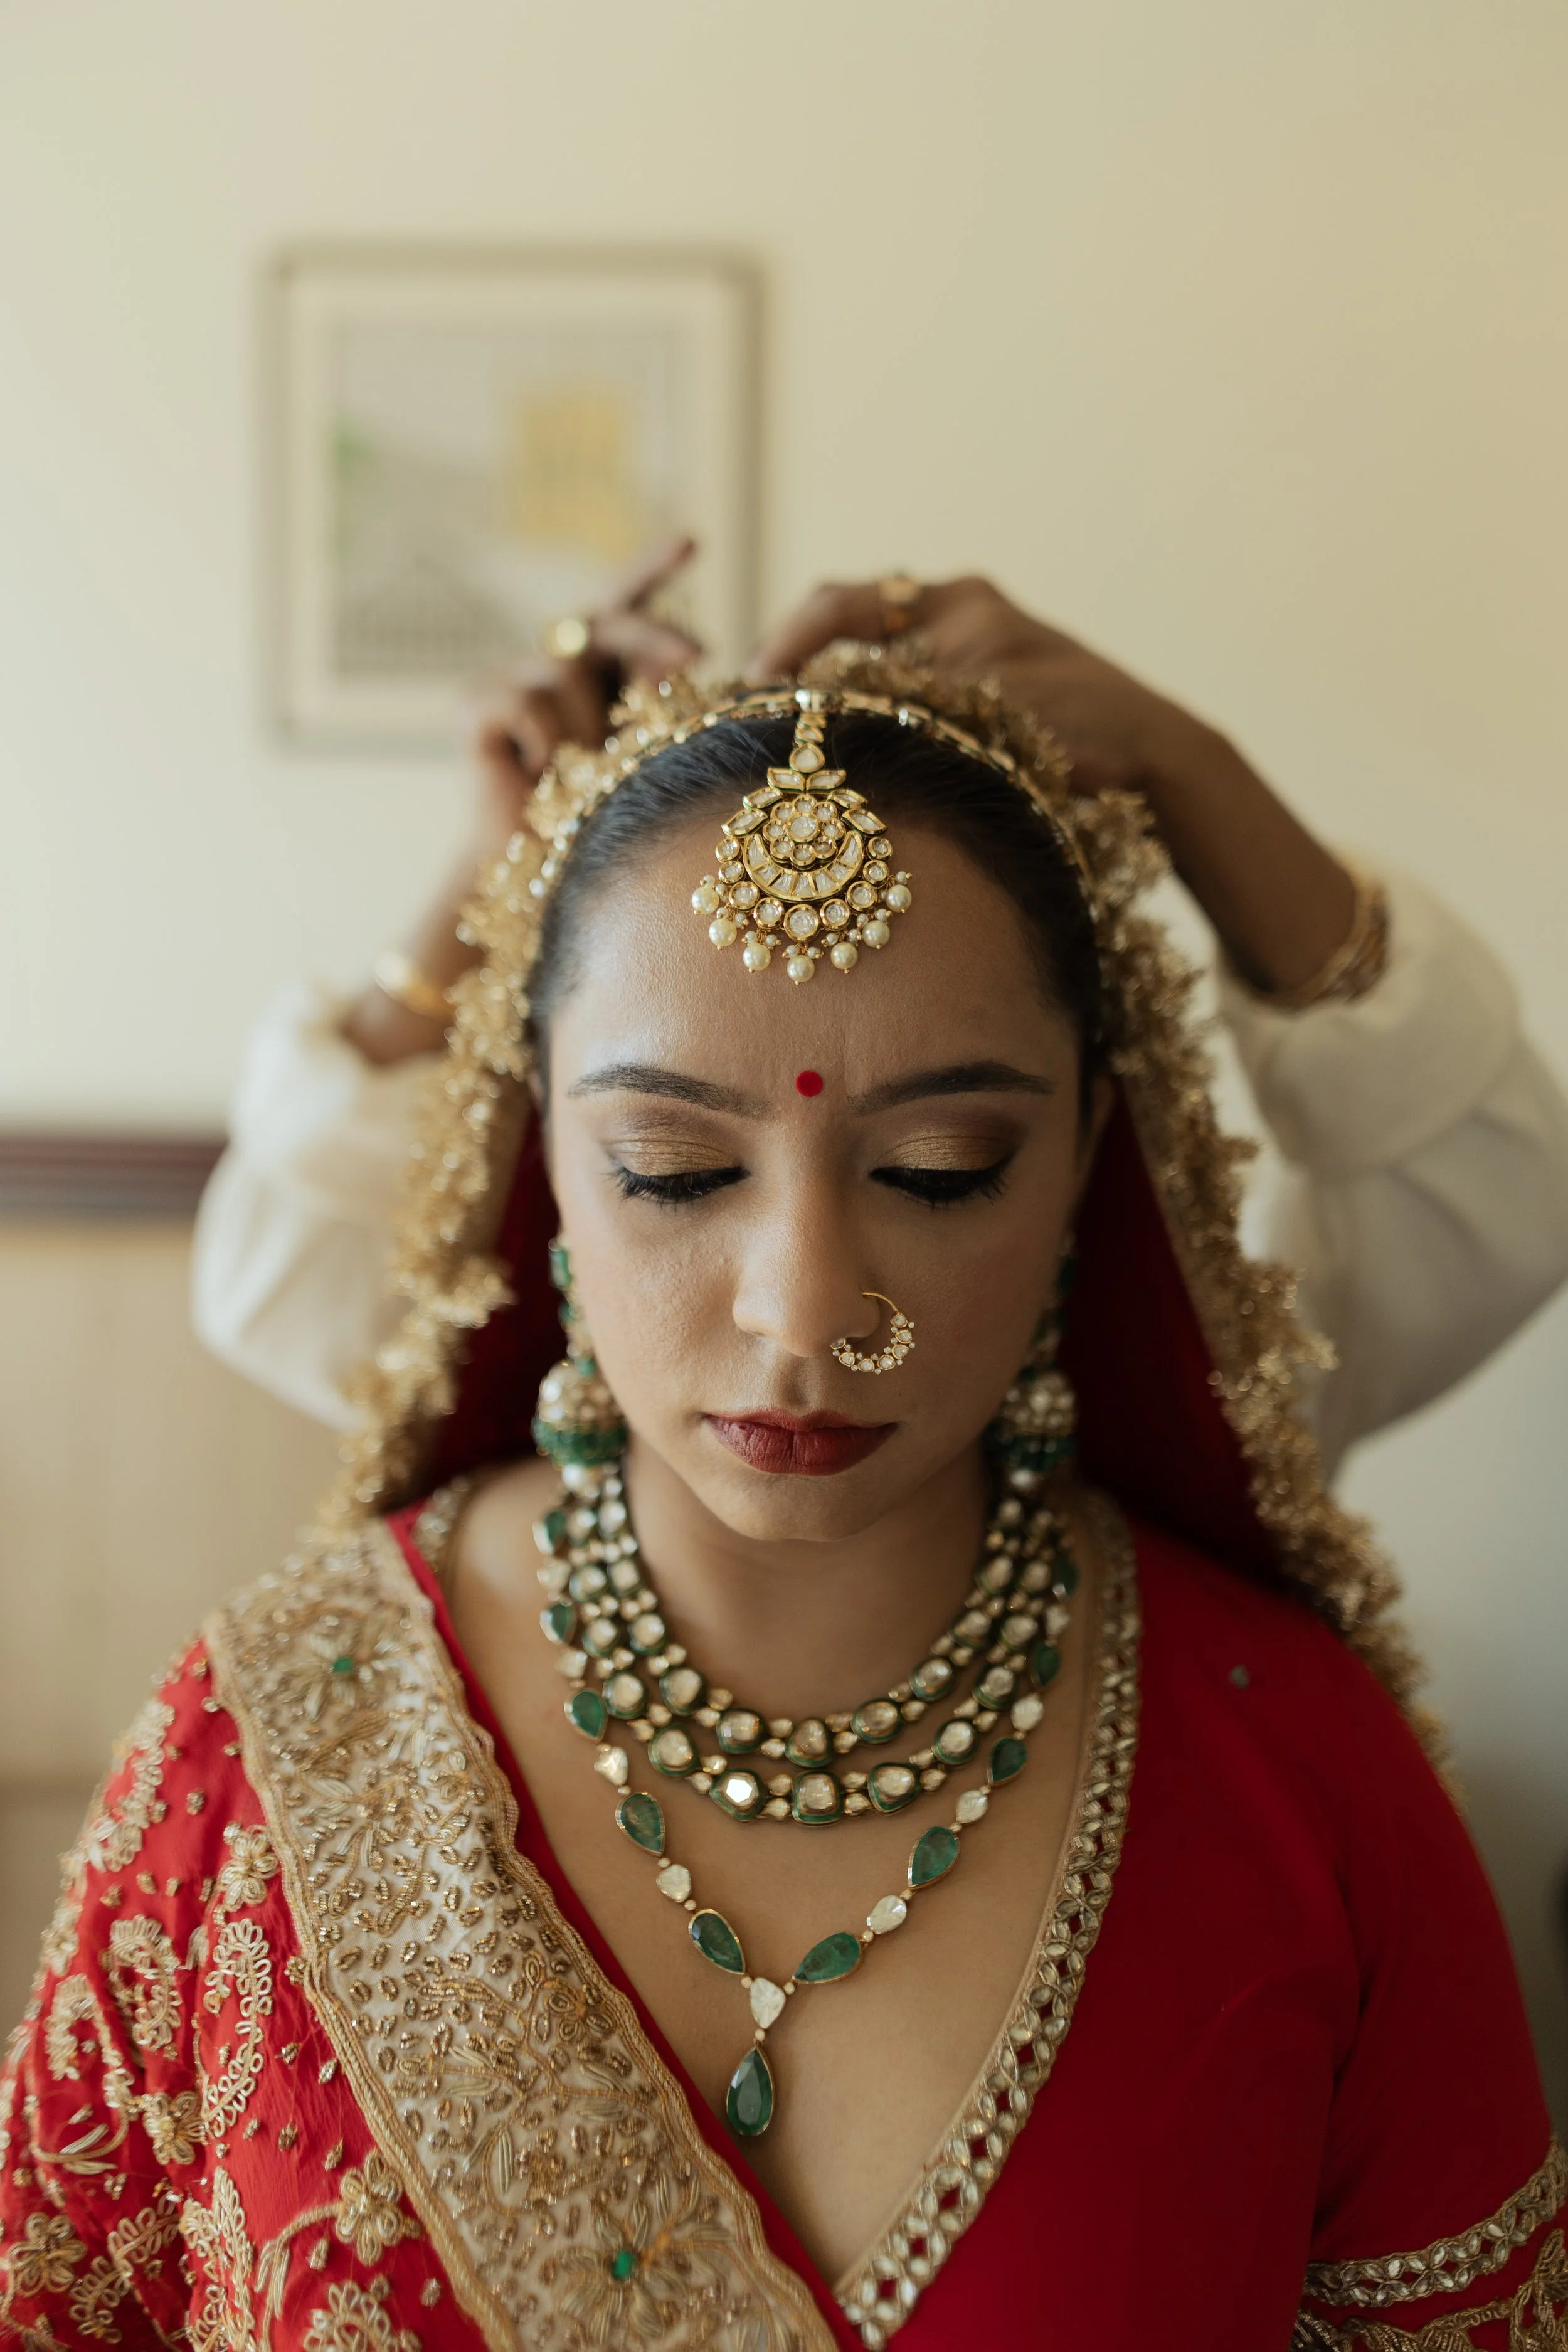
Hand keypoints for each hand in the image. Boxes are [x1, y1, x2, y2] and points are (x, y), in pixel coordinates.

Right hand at [466, 536, 702, 860]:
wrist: (536, 871)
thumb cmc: (595, 815)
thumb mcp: (639, 748)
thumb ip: (656, 696)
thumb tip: (692, 649)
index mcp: (593, 667)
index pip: (622, 605)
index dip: (652, 569)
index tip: (694, 541)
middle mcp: (548, 659)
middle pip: (605, 620)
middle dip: (653, 634)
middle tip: (700, 652)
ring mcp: (507, 675)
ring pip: (569, 671)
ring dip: (587, 729)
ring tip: (574, 776)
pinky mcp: (474, 701)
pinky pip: (530, 704)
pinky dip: (546, 745)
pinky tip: (536, 775)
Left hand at [747, 574, 1356, 994]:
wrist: (1162, 762)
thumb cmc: (1054, 742)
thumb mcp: (973, 707)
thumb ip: (905, 699)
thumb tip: (798, 732)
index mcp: (953, 599)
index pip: (838, 602)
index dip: (782, 643)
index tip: (742, 688)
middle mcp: (972, 611)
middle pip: (848, 642)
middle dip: (796, 688)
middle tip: (752, 732)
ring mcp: (1004, 652)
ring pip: (892, 696)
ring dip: (851, 739)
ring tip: (812, 780)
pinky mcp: (1033, 702)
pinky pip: (950, 737)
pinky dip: (916, 766)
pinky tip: (894, 801)